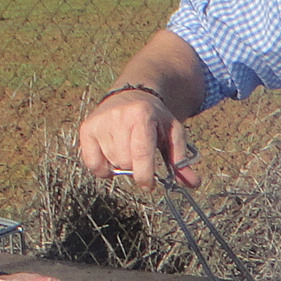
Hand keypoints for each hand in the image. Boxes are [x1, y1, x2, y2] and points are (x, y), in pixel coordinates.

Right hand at [77, 89, 198, 188]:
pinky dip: (102, 169)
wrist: (131, 95)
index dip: (145, 176)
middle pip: (125, 163)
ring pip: (111, 163)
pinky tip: (112, 158)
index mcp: (142, 116)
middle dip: (135, 168)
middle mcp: (118, 117)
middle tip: (140, 158)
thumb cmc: (155, 118)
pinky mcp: (87, 128)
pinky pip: (92, 163)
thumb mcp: (172, 133)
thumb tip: (193, 183)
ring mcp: (100, 122)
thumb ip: (181, 159)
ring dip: (121, 165)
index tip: (149, 185)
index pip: (141, 154)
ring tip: (128, 150)